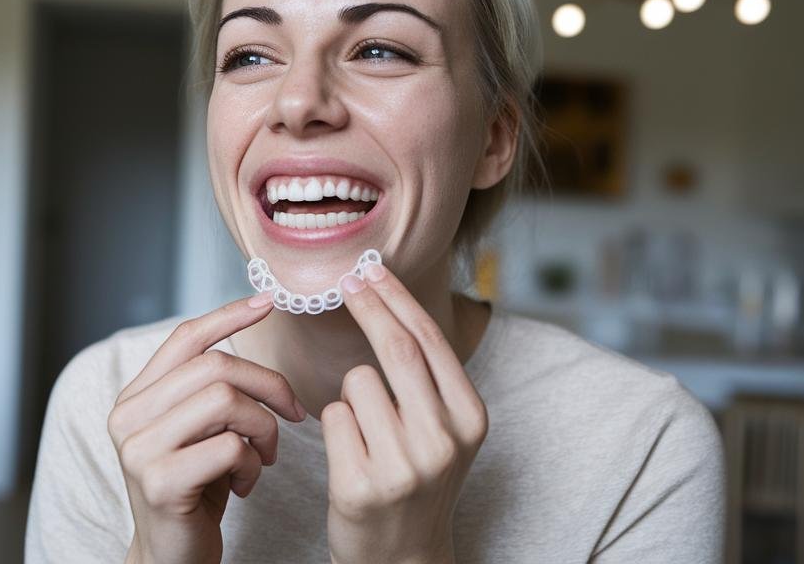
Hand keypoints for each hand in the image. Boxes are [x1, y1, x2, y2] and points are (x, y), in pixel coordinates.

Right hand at [106, 292, 305, 563]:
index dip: (228, 316)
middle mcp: (128, 417)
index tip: (268, 302)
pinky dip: (252, 464)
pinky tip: (246, 485)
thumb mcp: (199, 429)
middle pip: (216, 366)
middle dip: (269, 385)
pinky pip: (229, 447)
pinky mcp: (160, 482)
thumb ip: (207, 388)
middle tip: (293, 414)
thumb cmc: (196, 490)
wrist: (172, 558)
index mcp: (136, 397)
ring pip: (225, 401)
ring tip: (263, 456)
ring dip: (263, 428)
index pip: (184, 338)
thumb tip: (254, 322)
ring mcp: (139, 449)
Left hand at [322, 262, 488, 563]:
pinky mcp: (360, 485)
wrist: (403, 556)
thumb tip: (389, 298)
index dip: (397, 299)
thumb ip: (430, 376)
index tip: (371, 269)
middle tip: (346, 280)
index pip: (431, 341)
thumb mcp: (446, 429)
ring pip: (357, 382)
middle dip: (368, 305)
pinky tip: (351, 454)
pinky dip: (335, 425)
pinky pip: (333, 417)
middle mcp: (443, 442)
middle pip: (397, 349)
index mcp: (470, 420)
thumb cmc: (418, 478)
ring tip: (367, 431)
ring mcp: (402, 466)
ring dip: (352, 393)